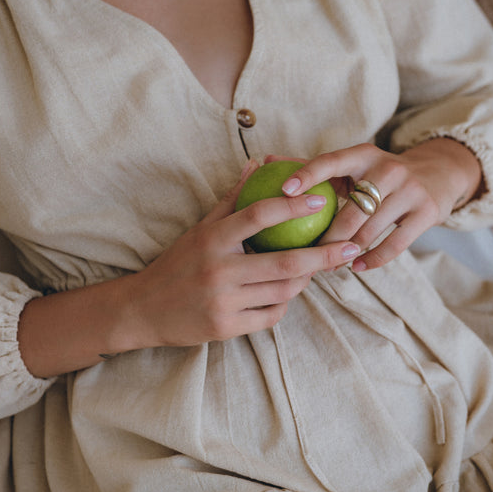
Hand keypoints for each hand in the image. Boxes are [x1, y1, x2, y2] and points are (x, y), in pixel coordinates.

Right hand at [127, 163, 362, 347]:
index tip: (321, 200)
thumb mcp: (199, 229)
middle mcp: (218, 270)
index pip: (259, 215)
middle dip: (325, 255)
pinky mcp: (225, 328)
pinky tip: (287, 294)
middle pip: (285, 262)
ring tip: (319, 268)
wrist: (141, 310)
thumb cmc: (176, 264)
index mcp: (212, 239)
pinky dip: (283, 304)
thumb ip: (231, 199)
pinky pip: (270, 316)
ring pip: (282, 292)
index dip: (293, 205)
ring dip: (305, 280)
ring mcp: (222, 302)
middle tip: (351, 246)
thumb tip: (257, 163)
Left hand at [273, 139, 482, 271]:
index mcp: (363, 154)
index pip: (330, 162)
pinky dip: (372, 260)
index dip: (307, 175)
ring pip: (370, 231)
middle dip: (327, 238)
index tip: (283, 192)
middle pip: (350, 210)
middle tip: (307, 256)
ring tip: (328, 266)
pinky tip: (356, 267)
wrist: (437, 175)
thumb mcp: (351, 165)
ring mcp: (410, 190)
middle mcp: (388, 168)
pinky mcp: (427, 212)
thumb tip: (266, 163)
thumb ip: (311, 166)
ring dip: (346, 253)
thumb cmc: (377, 174)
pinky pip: (394, 245)